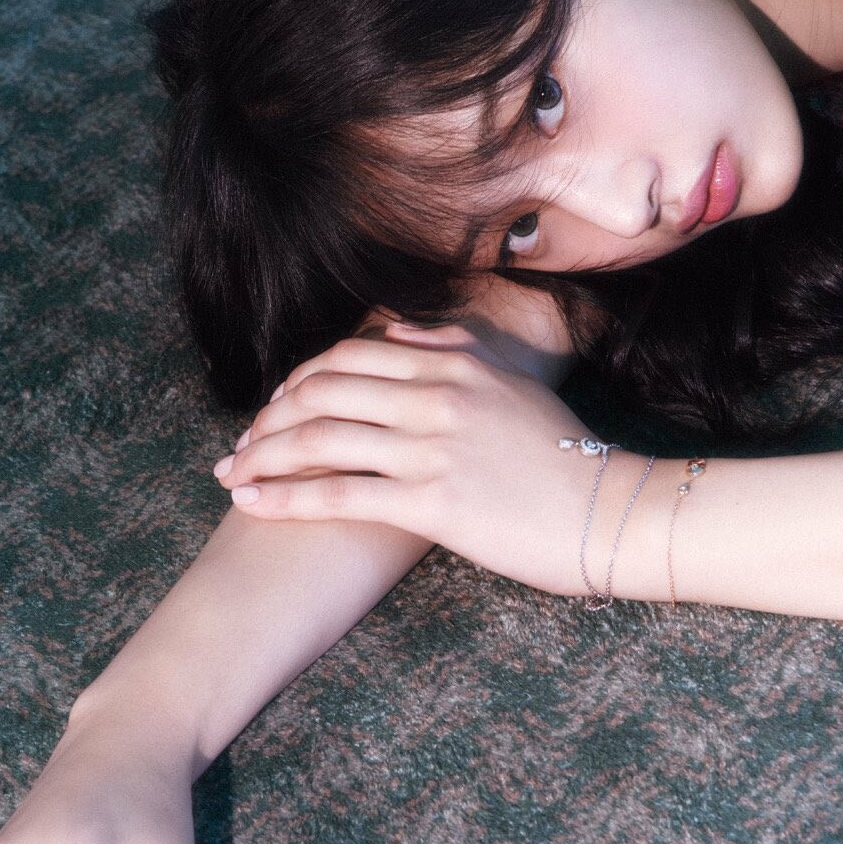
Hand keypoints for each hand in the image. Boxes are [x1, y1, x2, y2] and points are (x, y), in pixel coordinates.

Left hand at [212, 322, 611, 595]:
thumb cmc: (563, 456)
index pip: (346, 358)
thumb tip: (397, 331)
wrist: (612, 512)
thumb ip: (451, 351)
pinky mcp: (432, 501)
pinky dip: (284, 498)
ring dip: (262, 458)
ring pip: (319, 440)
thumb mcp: (508, 385)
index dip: (296, 382)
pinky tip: (251, 505)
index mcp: (450, 364)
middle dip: (266, 421)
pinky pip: (339, 494)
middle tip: (238, 448)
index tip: (272, 410)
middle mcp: (434, 395)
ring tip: (230, 477)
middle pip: (320, 393)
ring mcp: (431, 446)